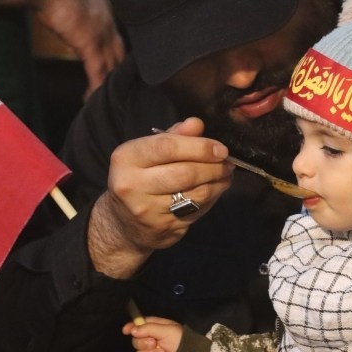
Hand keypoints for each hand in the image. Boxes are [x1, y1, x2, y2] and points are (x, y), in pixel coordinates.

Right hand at [33, 0, 124, 98]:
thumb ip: (71, 6)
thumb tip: (62, 9)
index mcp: (103, 9)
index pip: (115, 37)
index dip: (115, 53)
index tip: (114, 65)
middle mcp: (107, 22)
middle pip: (120, 53)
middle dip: (119, 71)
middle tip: (117, 88)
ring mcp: (101, 34)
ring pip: (111, 66)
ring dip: (107, 83)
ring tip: (104, 99)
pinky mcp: (89, 44)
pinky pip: (97, 72)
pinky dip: (96, 87)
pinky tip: (91, 99)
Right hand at [87, 117, 234, 277]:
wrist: (124, 223)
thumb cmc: (139, 178)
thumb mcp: (147, 152)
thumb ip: (173, 136)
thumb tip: (196, 124)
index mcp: (126, 158)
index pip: (167, 147)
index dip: (199, 147)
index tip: (220, 149)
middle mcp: (132, 185)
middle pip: (185, 173)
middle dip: (213, 167)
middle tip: (227, 163)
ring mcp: (147, 210)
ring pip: (196, 194)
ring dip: (218, 183)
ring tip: (225, 174)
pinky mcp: (162, 227)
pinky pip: (197, 210)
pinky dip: (212, 198)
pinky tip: (216, 189)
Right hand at [122, 316, 182, 351]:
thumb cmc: (181, 340)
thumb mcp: (167, 330)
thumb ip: (149, 328)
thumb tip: (133, 330)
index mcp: (155, 328)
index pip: (139, 326)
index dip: (131, 327)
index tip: (126, 331)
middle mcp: (151, 340)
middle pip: (136, 341)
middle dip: (144, 343)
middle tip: (155, 343)